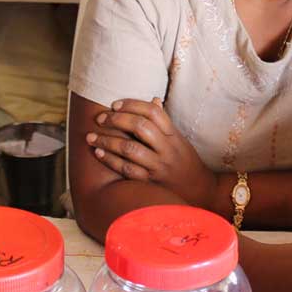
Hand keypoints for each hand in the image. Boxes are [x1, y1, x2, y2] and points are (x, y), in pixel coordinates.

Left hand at [88, 99, 218, 210]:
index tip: (115, 104)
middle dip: (117, 120)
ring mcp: (159, 166)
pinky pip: (128, 170)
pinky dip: (111, 160)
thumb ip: (164, 122)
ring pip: (131, 148)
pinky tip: (99, 153)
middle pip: (140, 127)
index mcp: (174, 135)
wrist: (201, 192)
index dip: (132, 105)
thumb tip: (152, 100)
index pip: (153, 112)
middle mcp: (167, 149)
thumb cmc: (186, 162)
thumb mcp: (179, 140)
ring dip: (107, 140)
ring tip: (91, 136)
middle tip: (100, 118)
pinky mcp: (151, 183)